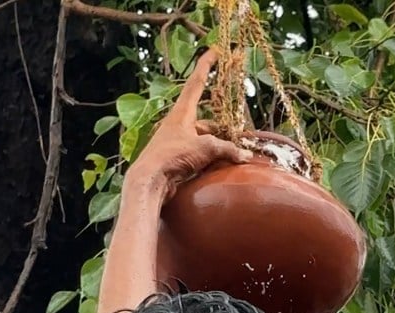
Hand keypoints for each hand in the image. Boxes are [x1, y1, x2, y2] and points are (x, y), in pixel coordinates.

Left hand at [126, 49, 252, 195]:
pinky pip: (198, 153)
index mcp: (182, 112)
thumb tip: (245, 155)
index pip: (197, 82)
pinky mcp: (176, 158)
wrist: (150, 180)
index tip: (215, 50)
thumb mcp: (205, 148)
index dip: (206, 65)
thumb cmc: (173, 156)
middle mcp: (179, 123)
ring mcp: (177, 141)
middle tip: (238, 133)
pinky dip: (210, 158)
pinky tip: (220, 166)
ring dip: (218, 145)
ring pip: (203, 138)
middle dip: (222, 126)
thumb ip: (226, 148)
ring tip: (233, 154)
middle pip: (206, 119)